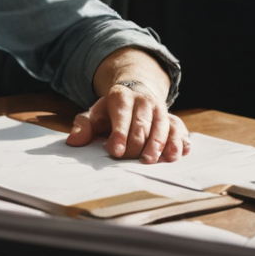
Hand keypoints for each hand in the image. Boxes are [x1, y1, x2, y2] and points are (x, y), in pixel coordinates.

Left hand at [66, 83, 190, 163]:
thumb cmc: (112, 111)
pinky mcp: (173, 119)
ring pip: (163, 127)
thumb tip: (74, 141)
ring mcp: (160, 110)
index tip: (116, 150)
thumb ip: (84, 126)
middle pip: (143, 125)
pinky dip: (180, 141)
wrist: (135, 94)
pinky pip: (179, 129)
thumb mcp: (94, 114)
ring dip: (161, 144)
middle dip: (138, 144)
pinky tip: (179, 153)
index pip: (121, 115)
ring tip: (156, 160)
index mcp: (121, 96)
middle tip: (134, 160)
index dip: (120, 134)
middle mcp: (144, 101)